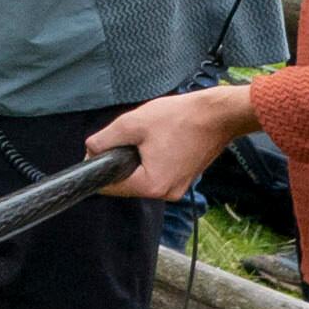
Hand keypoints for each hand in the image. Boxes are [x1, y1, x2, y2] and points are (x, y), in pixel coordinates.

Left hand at [85, 83, 254, 204]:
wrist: (219, 115)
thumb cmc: (180, 117)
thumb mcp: (133, 123)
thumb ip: (105, 140)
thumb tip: (89, 150)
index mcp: (151, 185)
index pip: (110, 187)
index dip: (99, 167)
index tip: (99, 149)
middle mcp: (165, 194)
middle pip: (126, 184)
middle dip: (120, 162)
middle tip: (127, 136)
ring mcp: (176, 189)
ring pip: (142, 179)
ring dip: (136, 161)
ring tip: (146, 137)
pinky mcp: (183, 181)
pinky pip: (157, 175)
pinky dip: (151, 161)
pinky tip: (158, 141)